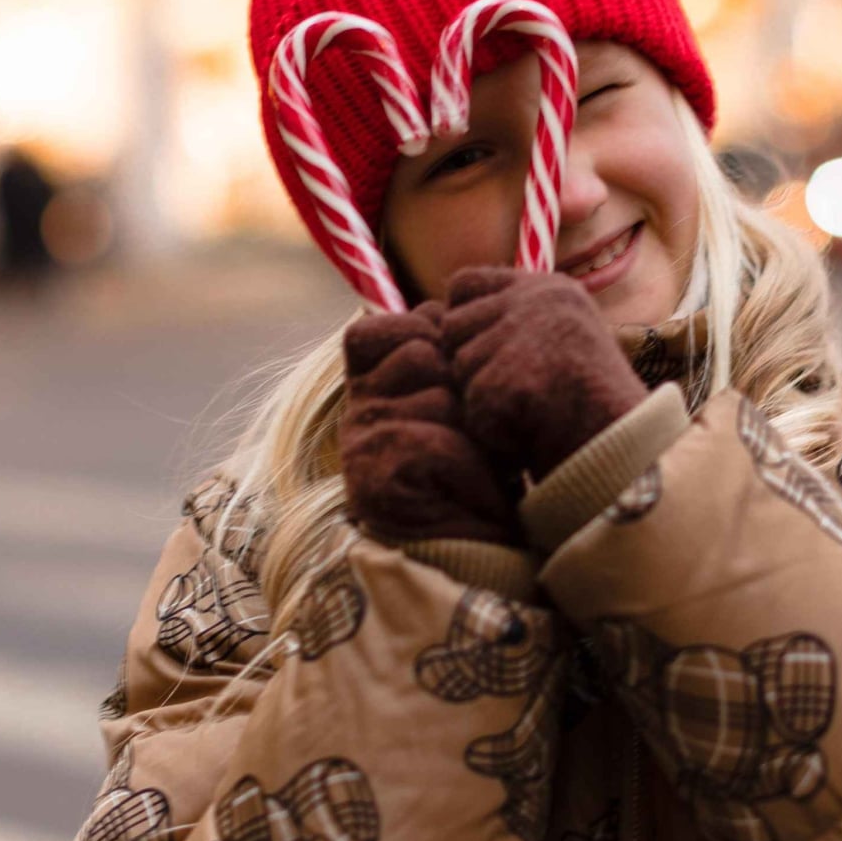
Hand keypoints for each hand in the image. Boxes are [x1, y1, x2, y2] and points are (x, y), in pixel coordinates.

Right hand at [340, 301, 520, 543]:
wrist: (482, 548)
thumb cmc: (482, 467)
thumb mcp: (464, 398)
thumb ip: (447, 350)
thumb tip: (460, 293)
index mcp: (373, 382)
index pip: (388, 325)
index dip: (437, 339)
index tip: (464, 381)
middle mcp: (359, 409)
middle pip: (416, 348)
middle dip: (460, 378)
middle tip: (476, 425)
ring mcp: (362, 443)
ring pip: (432, 388)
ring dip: (472, 421)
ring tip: (478, 455)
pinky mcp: (375, 479)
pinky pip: (434, 438)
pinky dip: (466, 460)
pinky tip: (472, 482)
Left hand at [442, 266, 647, 480]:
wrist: (623, 446)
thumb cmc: (590, 404)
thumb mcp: (563, 340)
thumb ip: (517, 321)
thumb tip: (450, 316)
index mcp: (548, 289)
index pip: (464, 283)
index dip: (462, 318)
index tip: (483, 350)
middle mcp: (532, 301)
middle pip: (452, 327)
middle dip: (471, 364)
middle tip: (517, 391)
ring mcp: (518, 337)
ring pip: (458, 369)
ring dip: (482, 399)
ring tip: (530, 412)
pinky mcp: (503, 377)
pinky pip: (471, 407)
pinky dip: (493, 429)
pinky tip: (530, 431)